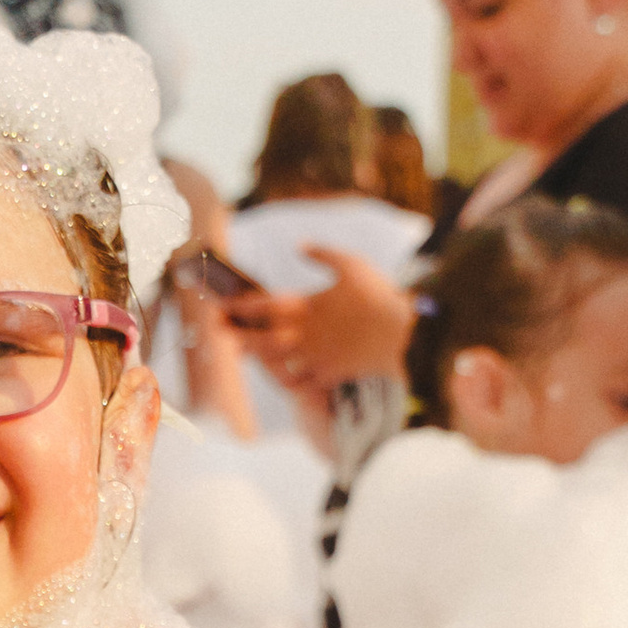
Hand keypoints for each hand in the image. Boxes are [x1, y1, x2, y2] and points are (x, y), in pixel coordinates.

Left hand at [222, 249, 415, 393]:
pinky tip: (279, 376)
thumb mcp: (351, 264)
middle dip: (237, 334)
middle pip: (259, 338)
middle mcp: (304, 334)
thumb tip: (298, 245)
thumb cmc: (379, 296)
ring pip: (273, 361)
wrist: (405, 334)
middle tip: (222, 331)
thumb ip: (321, 253)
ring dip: (256, 356)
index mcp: (307, 305)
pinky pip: (299, 382)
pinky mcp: (327, 374)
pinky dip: (286, 380)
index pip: (262, 306)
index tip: (223, 305)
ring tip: (244, 352)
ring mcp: (314, 357)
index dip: (239, 306)